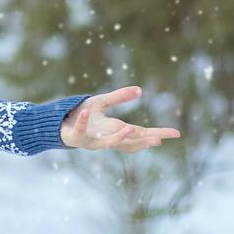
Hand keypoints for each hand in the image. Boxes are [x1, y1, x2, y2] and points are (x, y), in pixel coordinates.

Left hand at [59, 85, 180, 152]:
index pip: (142, 133)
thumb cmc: (82, 114)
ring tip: (130, 128)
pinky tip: (87, 112)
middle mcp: (106, 138)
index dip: (158, 134)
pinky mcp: (74, 137)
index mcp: (116, 130)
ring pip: (107, 143)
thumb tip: (140, 90)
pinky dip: (82, 122)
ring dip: (118, 137)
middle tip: (158, 139)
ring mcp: (91, 140)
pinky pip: (79, 131)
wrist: (57, 123)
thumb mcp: (102, 102)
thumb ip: (119, 97)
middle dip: (143, 141)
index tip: (176, 133)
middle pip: (129, 142)